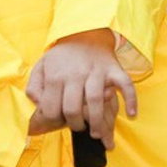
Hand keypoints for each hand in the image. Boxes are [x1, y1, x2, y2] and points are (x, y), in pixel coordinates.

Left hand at [26, 30, 136, 150]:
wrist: (86, 33)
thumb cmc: (63, 57)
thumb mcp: (42, 66)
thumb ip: (34, 87)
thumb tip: (39, 103)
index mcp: (56, 76)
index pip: (52, 109)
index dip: (54, 121)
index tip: (60, 122)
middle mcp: (75, 74)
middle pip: (73, 109)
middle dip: (75, 125)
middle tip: (79, 127)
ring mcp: (96, 71)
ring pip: (96, 101)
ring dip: (97, 122)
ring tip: (96, 133)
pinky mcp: (113, 69)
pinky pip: (125, 85)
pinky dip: (130, 99)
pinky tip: (132, 114)